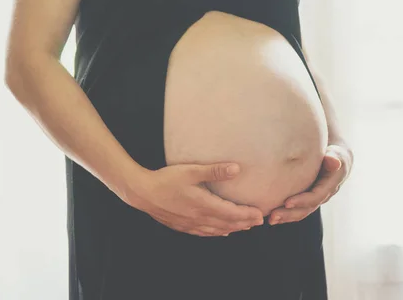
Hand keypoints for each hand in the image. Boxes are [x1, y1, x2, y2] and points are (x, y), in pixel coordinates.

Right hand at [127, 162, 264, 236]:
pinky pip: (204, 232)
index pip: (231, 213)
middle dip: (244, 223)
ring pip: (216, 230)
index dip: (247, 215)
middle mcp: (199, 218)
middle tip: (259, 221)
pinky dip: (216, 233)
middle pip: (227, 223)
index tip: (260, 214)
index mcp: (203, 205)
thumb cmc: (166, 179)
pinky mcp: (182, 225)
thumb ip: (215, 171)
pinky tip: (221, 232)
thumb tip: (237, 169)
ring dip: (232, 228)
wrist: (142, 192)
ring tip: (245, 227)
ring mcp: (190, 224)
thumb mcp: (191, 171)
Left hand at [268, 143, 352, 224]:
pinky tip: (271, 216)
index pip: (316, 196)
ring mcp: (316, 198)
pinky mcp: (307, 198)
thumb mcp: (336, 152)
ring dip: (286, 216)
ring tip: (270, 219)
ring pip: (301, 211)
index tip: (286, 203)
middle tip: (273, 215)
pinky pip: (297, 209)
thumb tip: (334, 161)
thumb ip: (334, 157)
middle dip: (290, 213)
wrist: (336, 157)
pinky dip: (285, 213)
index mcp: (331, 185)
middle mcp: (324, 195)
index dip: (302, 200)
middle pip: (307, 208)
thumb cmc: (333, 151)